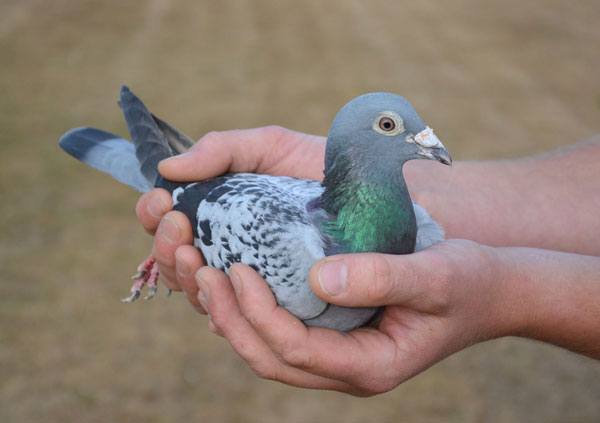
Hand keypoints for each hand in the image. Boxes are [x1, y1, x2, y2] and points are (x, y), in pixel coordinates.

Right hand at [135, 126, 325, 309]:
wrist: (375, 188)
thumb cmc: (321, 166)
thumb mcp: (271, 149)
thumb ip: (223, 151)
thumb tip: (166, 169)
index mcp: (221, 219)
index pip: (172, 227)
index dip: (155, 218)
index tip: (160, 203)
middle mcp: (231, 255)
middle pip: (179, 267)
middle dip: (167, 249)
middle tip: (178, 226)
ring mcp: (255, 284)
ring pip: (204, 297)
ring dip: (188, 279)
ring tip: (195, 255)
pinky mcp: (282, 308)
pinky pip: (244, 321)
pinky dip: (227, 309)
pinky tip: (230, 289)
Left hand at [176, 239, 516, 394]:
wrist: (488, 291)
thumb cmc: (468, 283)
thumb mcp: (435, 276)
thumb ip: (383, 278)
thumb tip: (319, 279)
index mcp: (369, 365)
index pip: (295, 351)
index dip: (258, 313)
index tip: (236, 267)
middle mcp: (345, 368)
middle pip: (269, 358)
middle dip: (229, 317)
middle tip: (202, 270)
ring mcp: (336, 354)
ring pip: (267, 349)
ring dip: (230, 313)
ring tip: (203, 271)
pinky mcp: (332, 333)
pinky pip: (279, 329)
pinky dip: (249, 307)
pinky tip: (234, 273)